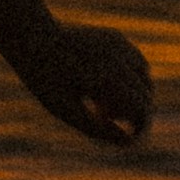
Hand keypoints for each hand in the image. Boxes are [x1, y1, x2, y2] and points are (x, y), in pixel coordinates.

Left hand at [12, 24, 150, 143]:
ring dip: (133, 94)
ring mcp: (119, 45)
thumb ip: (99, 130)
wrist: (32, 39)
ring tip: (100, 100)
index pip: (142, 109)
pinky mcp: (115, 37)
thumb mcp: (67, 112)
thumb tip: (129, 142)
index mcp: (106, 80)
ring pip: (144, 77)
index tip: (129, 139)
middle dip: (134, 112)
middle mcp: (118, 60)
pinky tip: (103, 83)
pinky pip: (135, 61)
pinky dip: (129, 76)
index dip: (140, 128)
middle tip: (102, 115)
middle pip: (146, 95)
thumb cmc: (45, 80)